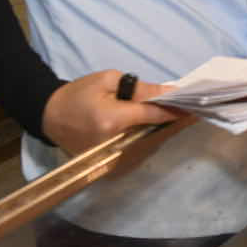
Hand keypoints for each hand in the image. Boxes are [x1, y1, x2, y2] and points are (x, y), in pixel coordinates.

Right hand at [41, 71, 182, 157]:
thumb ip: (141, 89)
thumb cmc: (79, 94)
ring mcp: (112, 158)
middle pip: (155, 131)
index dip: (177, 109)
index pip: (154, 115)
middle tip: (193, 109)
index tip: (197, 103)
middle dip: (173, 120)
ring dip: (164, 130)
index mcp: (113, 120)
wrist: (50, 116)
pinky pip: (138, 151)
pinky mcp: (110, 165)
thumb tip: (169, 94)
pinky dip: (149, 140)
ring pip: (149, 144)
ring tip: (179, 117)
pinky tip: (158, 128)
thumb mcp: (108, 80)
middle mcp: (115, 143)